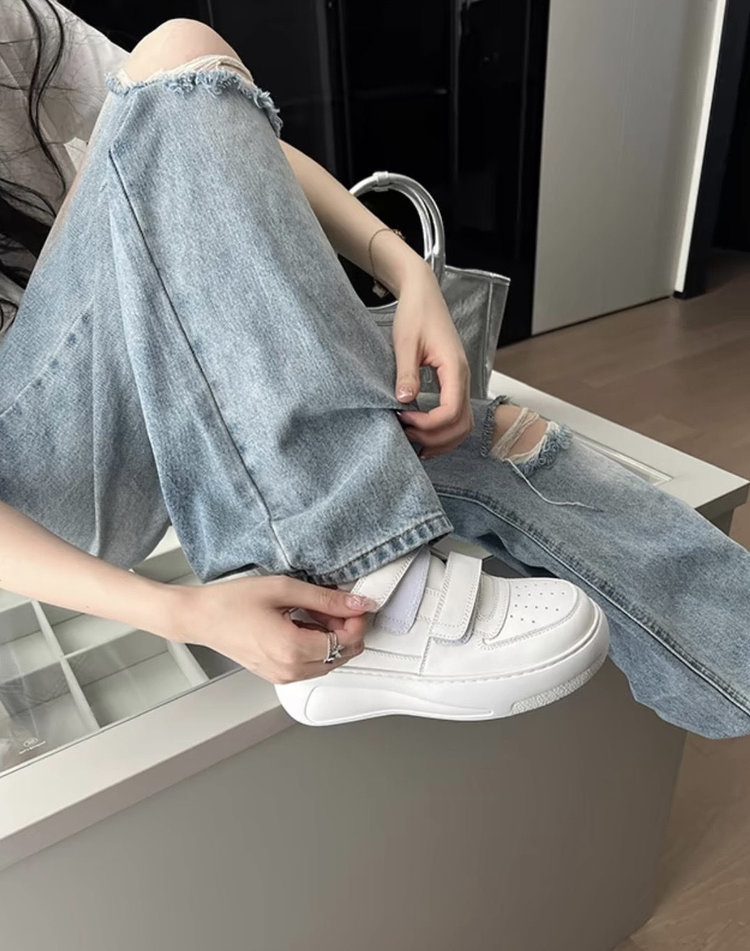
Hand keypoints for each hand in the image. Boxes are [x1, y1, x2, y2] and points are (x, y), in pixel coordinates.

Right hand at [168, 575, 375, 683]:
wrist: (200, 617)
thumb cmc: (232, 602)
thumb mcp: (284, 589)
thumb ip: (326, 599)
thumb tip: (358, 603)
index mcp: (293, 649)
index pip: (347, 642)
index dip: (357, 621)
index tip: (353, 604)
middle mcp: (290, 670)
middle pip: (342, 655)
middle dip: (347, 630)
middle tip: (333, 604)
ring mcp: (283, 676)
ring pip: (329, 662)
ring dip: (332, 638)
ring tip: (314, 612)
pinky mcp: (277, 675)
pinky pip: (311, 665)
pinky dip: (316, 646)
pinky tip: (303, 624)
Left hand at [391, 266, 473, 459]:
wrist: (424, 295)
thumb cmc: (416, 314)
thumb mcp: (405, 342)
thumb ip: (406, 372)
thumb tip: (403, 400)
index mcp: (454, 367)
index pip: (452, 410)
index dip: (429, 423)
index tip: (403, 418)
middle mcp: (463, 377)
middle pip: (462, 424)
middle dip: (435, 437)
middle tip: (407, 433)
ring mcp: (461, 382)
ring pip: (463, 425)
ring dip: (441, 439)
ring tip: (414, 438)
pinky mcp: (454, 383)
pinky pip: (457, 416)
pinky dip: (444, 431)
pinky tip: (424, 434)